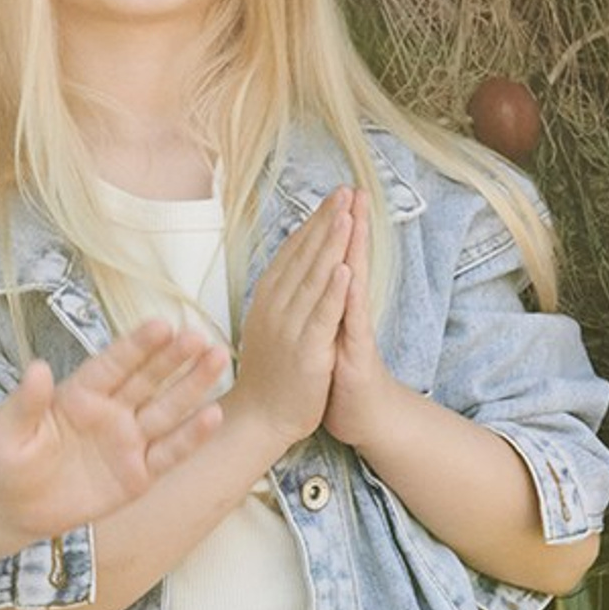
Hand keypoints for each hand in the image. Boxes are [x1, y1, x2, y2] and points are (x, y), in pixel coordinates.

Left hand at [0, 320, 228, 538]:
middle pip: (148, 378)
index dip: (137, 344)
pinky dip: (191, 436)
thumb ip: (26, 402)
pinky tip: (214, 415)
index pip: (114, 363)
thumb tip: (36, 368)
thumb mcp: (7, 430)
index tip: (162, 324)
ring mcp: (127, 442)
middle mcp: (110, 411)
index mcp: (79, 393)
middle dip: (175, 357)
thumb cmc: (3, 461)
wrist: (10, 509)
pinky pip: (169, 453)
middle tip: (200, 336)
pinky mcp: (137, 475)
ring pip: (166, 409)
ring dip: (193, 385)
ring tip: (218, 359)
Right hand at [229, 191, 351, 453]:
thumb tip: (292, 263)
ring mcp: (289, 328)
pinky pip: (321, 316)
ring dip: (331, 245)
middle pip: (304, 257)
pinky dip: (333, 291)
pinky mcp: (306, 351)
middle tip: (344, 191)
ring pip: (314, 279)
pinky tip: (345, 268)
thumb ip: (280, 292)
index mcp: (268, 297)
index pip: (293, 251)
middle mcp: (275, 306)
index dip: (314, 222)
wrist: (261, 418)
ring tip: (346, 215)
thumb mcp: (269, 323)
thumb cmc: (269, 372)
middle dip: (326, 222)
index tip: (334, 196)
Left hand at [322, 189, 401, 451]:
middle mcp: (348, 313)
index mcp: (336, 307)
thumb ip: (326, 306)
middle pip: (348, 260)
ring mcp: (354, 332)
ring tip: (354, 215)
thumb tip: (318, 277)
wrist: (364, 419)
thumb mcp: (329, 335)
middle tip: (354, 189)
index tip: (335, 195)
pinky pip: (351, 322)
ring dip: (353, 248)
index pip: (335, 259)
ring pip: (353, 283)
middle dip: (349, 225)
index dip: (334, 229)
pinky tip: (349, 273)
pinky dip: (348, 297)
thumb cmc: (343, 377)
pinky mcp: (356, 355)